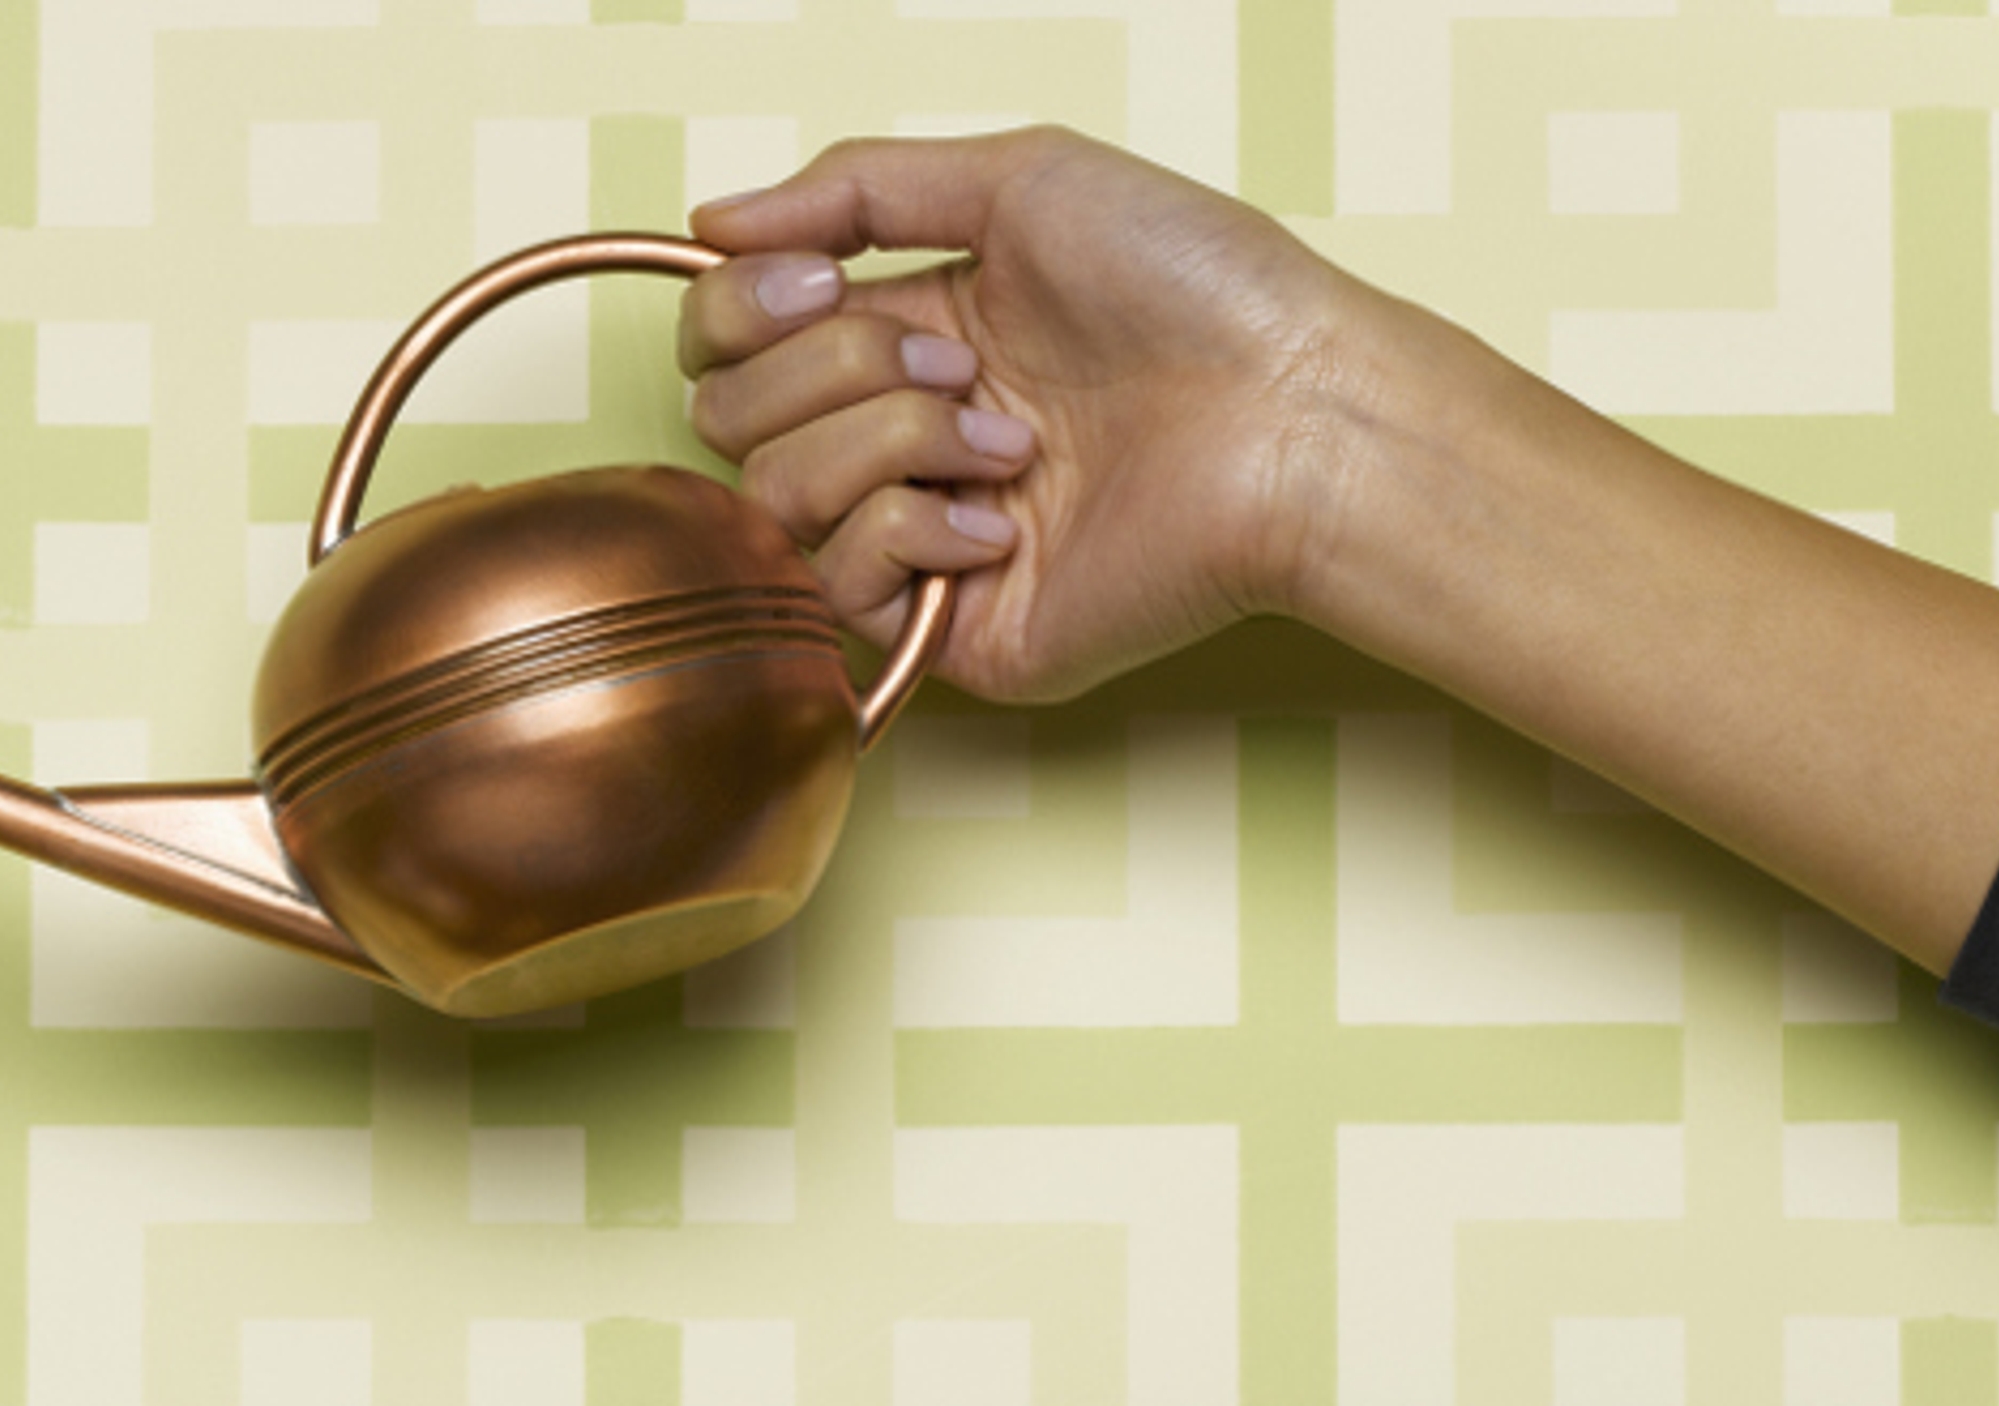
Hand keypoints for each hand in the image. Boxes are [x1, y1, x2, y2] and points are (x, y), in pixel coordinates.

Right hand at [679, 127, 1367, 705]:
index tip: (818, 280)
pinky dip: (912, 531)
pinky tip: (1008, 520)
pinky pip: (840, 584)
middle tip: (958, 363)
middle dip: (836, 369)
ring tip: (1007, 439)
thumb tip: (703, 224)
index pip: (729, 341)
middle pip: (730, 419)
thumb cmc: (1196, 288)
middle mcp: (897, 441)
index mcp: (906, 336)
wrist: (1295, 414)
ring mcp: (917, 541)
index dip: (739, 310)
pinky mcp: (946, 630)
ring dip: (886, 444)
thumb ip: (852, 186)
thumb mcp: (1019, 182)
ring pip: (772, 498)